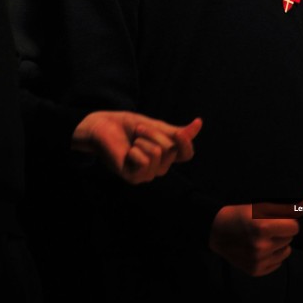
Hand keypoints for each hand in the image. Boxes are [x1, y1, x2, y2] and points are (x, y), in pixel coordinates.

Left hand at [71, 111, 202, 183]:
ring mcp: (147, 174)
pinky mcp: (134, 177)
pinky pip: (145, 161)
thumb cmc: (128, 126)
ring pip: (158, 153)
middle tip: (139, 131)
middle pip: (170, 148)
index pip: (187, 154)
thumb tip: (199, 124)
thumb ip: (175, 131)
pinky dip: (135, 150)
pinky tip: (127, 152)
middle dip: (153, 133)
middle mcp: (159, 167)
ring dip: (143, 139)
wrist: (103, 126)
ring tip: (132, 140)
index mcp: (166, 155)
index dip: (186, 142)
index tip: (180, 131)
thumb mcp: (155, 126)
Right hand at [209, 199, 302, 276]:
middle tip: (266, 228)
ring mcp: (258, 261)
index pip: (294, 228)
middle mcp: (261, 246)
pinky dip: (272, 256)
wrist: (215, 231)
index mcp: (262, 227)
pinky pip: (277, 264)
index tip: (279, 220)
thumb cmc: (239, 215)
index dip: (287, 222)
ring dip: (278, 245)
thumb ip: (283, 209)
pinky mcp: (256, 271)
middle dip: (281, 232)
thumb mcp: (259, 207)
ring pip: (285, 252)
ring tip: (263, 239)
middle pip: (289, 239)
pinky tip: (259, 249)